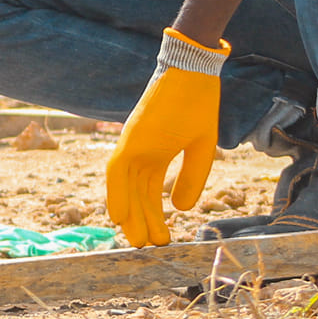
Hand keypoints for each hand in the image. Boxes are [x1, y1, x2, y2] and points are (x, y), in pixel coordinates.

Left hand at [105, 28, 227, 246]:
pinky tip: (118, 217)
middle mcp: (141, 152)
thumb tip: (182, 209)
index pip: (151, 190)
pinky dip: (115, 193)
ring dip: (130, 214)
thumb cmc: (199, 104)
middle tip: (148, 246)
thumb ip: (192, 177)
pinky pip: (117, 170)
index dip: (155, 214)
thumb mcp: (202, 147)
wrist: (195, 72)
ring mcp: (134, 145)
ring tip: (138, 241)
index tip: (163, 237)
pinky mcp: (131, 138)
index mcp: (158, 153)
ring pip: (126, 187)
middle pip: (137, 193)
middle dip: (142, 220)